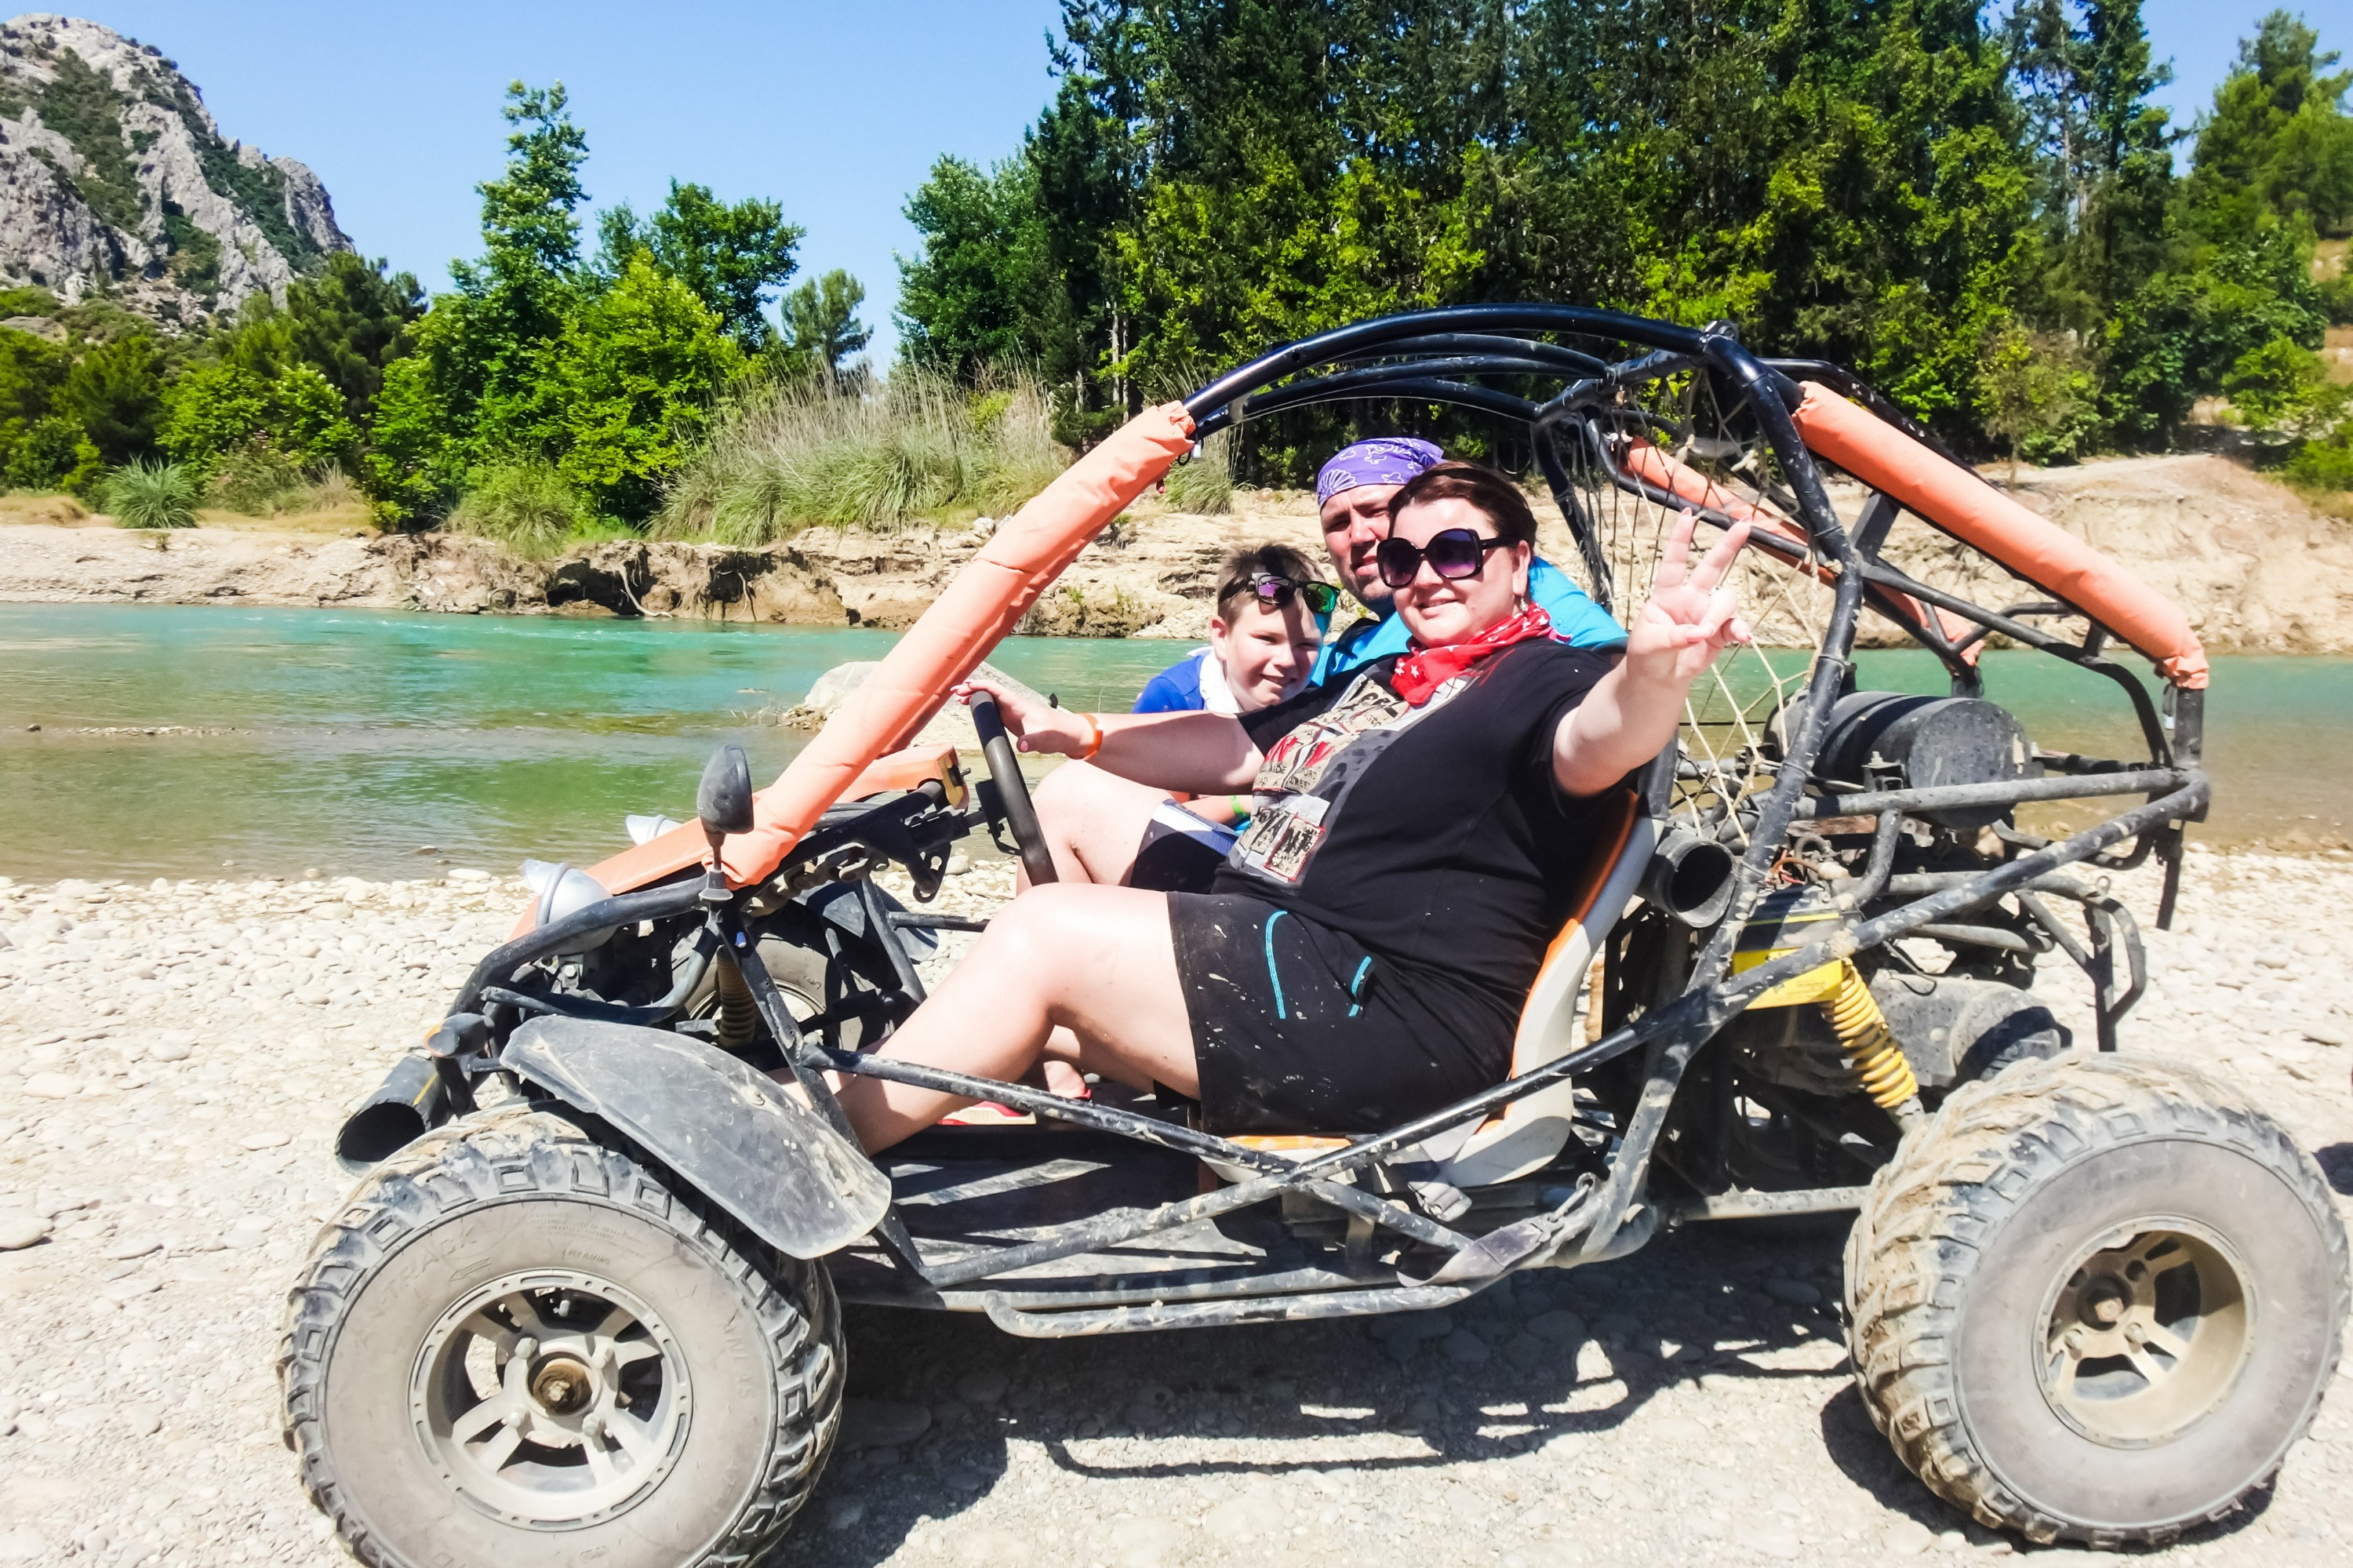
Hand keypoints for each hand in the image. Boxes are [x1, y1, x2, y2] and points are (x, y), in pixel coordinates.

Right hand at [954, 677, 1092, 755]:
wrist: (1067, 735)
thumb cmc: (1056, 733)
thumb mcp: (1043, 739)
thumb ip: (1032, 742)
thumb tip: (1021, 746)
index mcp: (1018, 703)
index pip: (996, 689)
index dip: (980, 686)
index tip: (965, 687)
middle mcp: (1014, 704)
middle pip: (989, 691)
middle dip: (972, 689)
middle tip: (955, 692)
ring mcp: (1012, 711)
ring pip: (990, 698)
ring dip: (975, 696)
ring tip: (958, 698)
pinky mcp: (1012, 719)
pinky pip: (993, 708)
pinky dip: (981, 705)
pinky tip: (972, 707)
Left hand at [1626, 512, 1751, 685]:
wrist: (1657, 679)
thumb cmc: (1646, 654)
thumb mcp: (1648, 644)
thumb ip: (1672, 636)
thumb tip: (1699, 633)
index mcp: (1666, 594)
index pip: (1673, 562)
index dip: (1679, 539)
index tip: (1687, 514)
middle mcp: (1691, 597)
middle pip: (1712, 566)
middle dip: (1728, 545)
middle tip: (1745, 524)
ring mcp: (1708, 613)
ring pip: (1725, 600)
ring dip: (1718, 616)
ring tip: (1703, 635)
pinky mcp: (1721, 632)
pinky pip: (1736, 625)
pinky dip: (1741, 630)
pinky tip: (1744, 638)